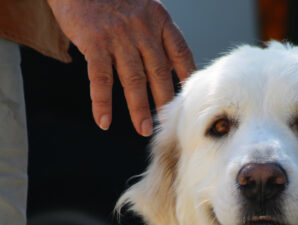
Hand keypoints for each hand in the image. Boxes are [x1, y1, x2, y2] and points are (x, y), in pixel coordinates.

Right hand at [47, 0, 194, 135]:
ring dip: (138, 108)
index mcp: (160, 21)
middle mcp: (143, 29)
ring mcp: (119, 36)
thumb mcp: (145, 11)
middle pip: (159, 72)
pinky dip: (102, 102)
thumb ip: (160, 39)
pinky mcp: (94, 41)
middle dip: (164, 102)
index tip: (192, 102)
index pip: (182, 54)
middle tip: (169, 126)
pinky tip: (103, 121)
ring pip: (133, 79)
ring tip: (142, 129)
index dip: (188, 79)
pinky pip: (100, 78)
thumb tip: (174, 72)